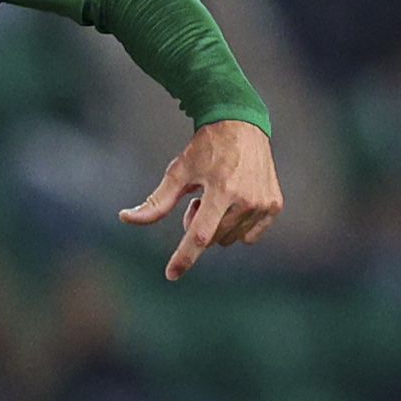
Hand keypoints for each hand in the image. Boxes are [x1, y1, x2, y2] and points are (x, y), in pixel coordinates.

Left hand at [120, 117, 281, 280]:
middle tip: (199, 200)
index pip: (200, 234)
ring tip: (219, 197)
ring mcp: (263, 203)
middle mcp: (246, 199)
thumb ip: (156, 201)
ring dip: (218, 226)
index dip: (184, 257)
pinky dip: (237, 227)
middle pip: (212, 238)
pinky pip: (249, 236)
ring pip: (230, 239)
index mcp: (221, 189)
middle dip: (199, 226)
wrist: (242, 125)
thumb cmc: (206, 149)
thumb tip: (126, 218)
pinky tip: (236, 202)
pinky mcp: (274, 205)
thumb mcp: (178, 172)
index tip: (171, 274)